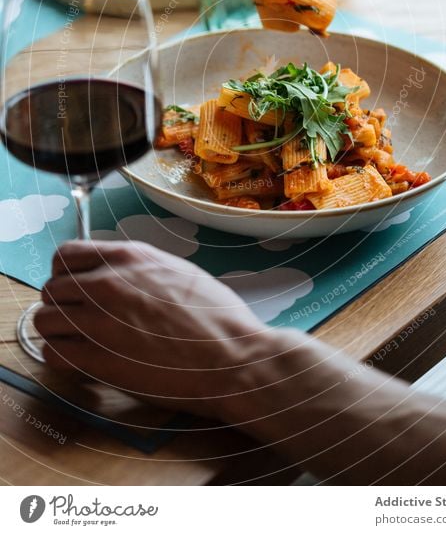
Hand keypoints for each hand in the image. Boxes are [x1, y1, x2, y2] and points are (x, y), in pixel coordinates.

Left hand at [34, 241, 268, 418]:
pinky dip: (60, 358)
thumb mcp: (178, 271)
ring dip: (56, 331)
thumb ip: (139, 270)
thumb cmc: (217, 317)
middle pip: (51, 288)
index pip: (67, 254)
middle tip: (77, 319)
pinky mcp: (97, 359)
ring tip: (77, 341)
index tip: (73, 286)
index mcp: (129, 257)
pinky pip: (52, 354)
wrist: (231, 357)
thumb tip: (117, 277)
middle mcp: (107, 283)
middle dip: (60, 303)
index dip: (65, 272)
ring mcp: (98, 321)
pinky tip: (81, 361)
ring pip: (44, 320)